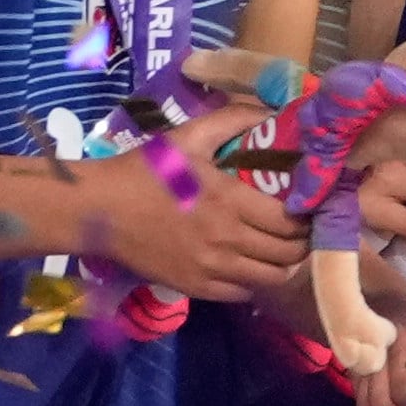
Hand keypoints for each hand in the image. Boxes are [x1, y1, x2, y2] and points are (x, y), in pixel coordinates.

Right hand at [87, 102, 312, 299]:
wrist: (95, 211)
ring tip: (282, 247)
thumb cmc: (144, 171)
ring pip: (271, 279)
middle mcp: (226, 240)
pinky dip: (255, 281)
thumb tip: (273, 111)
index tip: (310, 206)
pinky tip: (251, 264)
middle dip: (303, 240)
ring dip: (284, 264)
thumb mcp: (188, 137)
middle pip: (289, 253)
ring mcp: (210, 269)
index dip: (308, 215)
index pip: (291, 221)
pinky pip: (242, 294)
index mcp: (230, 201)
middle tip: (301, 228)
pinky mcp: (193, 288)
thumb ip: (233, 120)